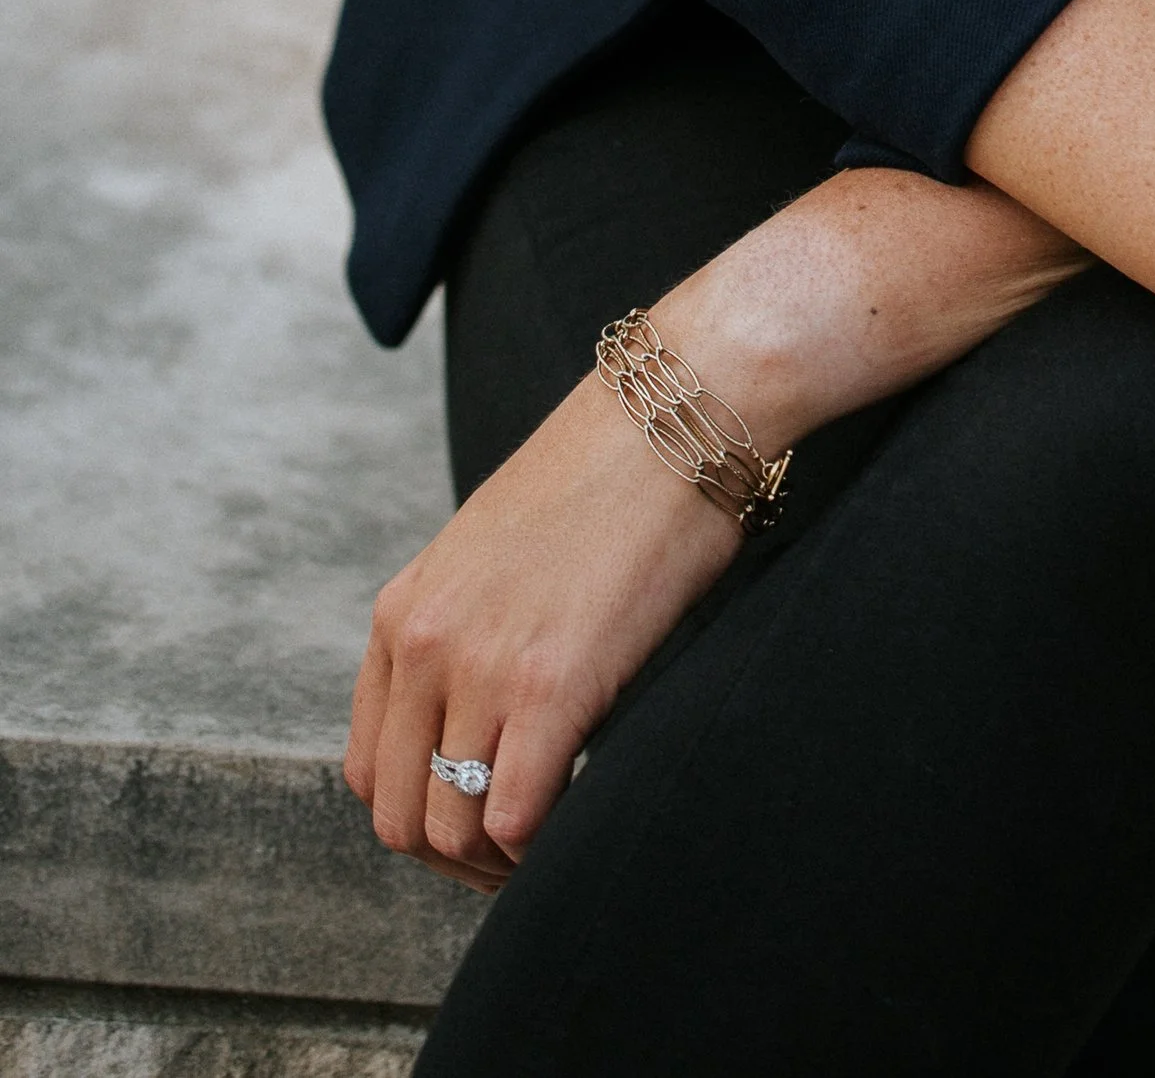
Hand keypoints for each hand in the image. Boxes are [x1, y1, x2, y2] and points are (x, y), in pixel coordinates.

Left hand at [345, 167, 1082, 886]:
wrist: (679, 406)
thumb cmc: (612, 471)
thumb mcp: (497, 549)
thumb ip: (469, 628)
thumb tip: (483, 715)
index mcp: (403, 610)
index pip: (366, 767)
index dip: (419, 812)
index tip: (477, 816)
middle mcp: (426, 642)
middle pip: (397, 813)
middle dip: (454, 852)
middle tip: (516, 850)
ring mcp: (483, 665)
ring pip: (450, 827)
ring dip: (497, 858)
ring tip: (551, 839)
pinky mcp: (552, 684)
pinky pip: (515, 816)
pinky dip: (540, 844)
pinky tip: (580, 811)